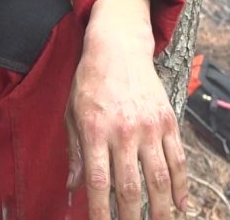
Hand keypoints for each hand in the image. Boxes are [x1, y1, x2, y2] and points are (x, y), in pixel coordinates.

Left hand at [65, 0, 187, 219]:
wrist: (117, 49)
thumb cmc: (89, 82)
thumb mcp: (72, 112)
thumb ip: (75, 151)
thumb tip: (74, 186)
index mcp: (95, 129)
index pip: (98, 180)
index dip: (100, 210)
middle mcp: (123, 131)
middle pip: (131, 186)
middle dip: (131, 217)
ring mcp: (149, 127)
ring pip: (159, 179)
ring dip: (160, 209)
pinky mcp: (168, 122)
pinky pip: (178, 160)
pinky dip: (181, 186)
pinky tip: (180, 204)